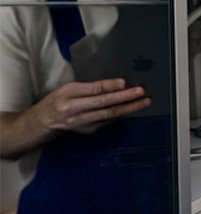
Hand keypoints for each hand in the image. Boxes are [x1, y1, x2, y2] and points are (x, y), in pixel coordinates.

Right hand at [30, 78, 148, 133]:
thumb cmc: (58, 100)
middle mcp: (74, 108)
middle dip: (125, 97)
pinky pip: (107, 121)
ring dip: (128, 108)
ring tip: (143, 102)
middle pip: (103, 103)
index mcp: (68, 93)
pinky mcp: (87, 130)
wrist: (43, 122)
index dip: (110, 86)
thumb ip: (89, 87)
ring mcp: (81, 122)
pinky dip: (120, 115)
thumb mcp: (69, 88)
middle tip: (141, 92)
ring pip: (108, 114)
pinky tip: (132, 109)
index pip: (93, 89)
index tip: (125, 82)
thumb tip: (117, 85)